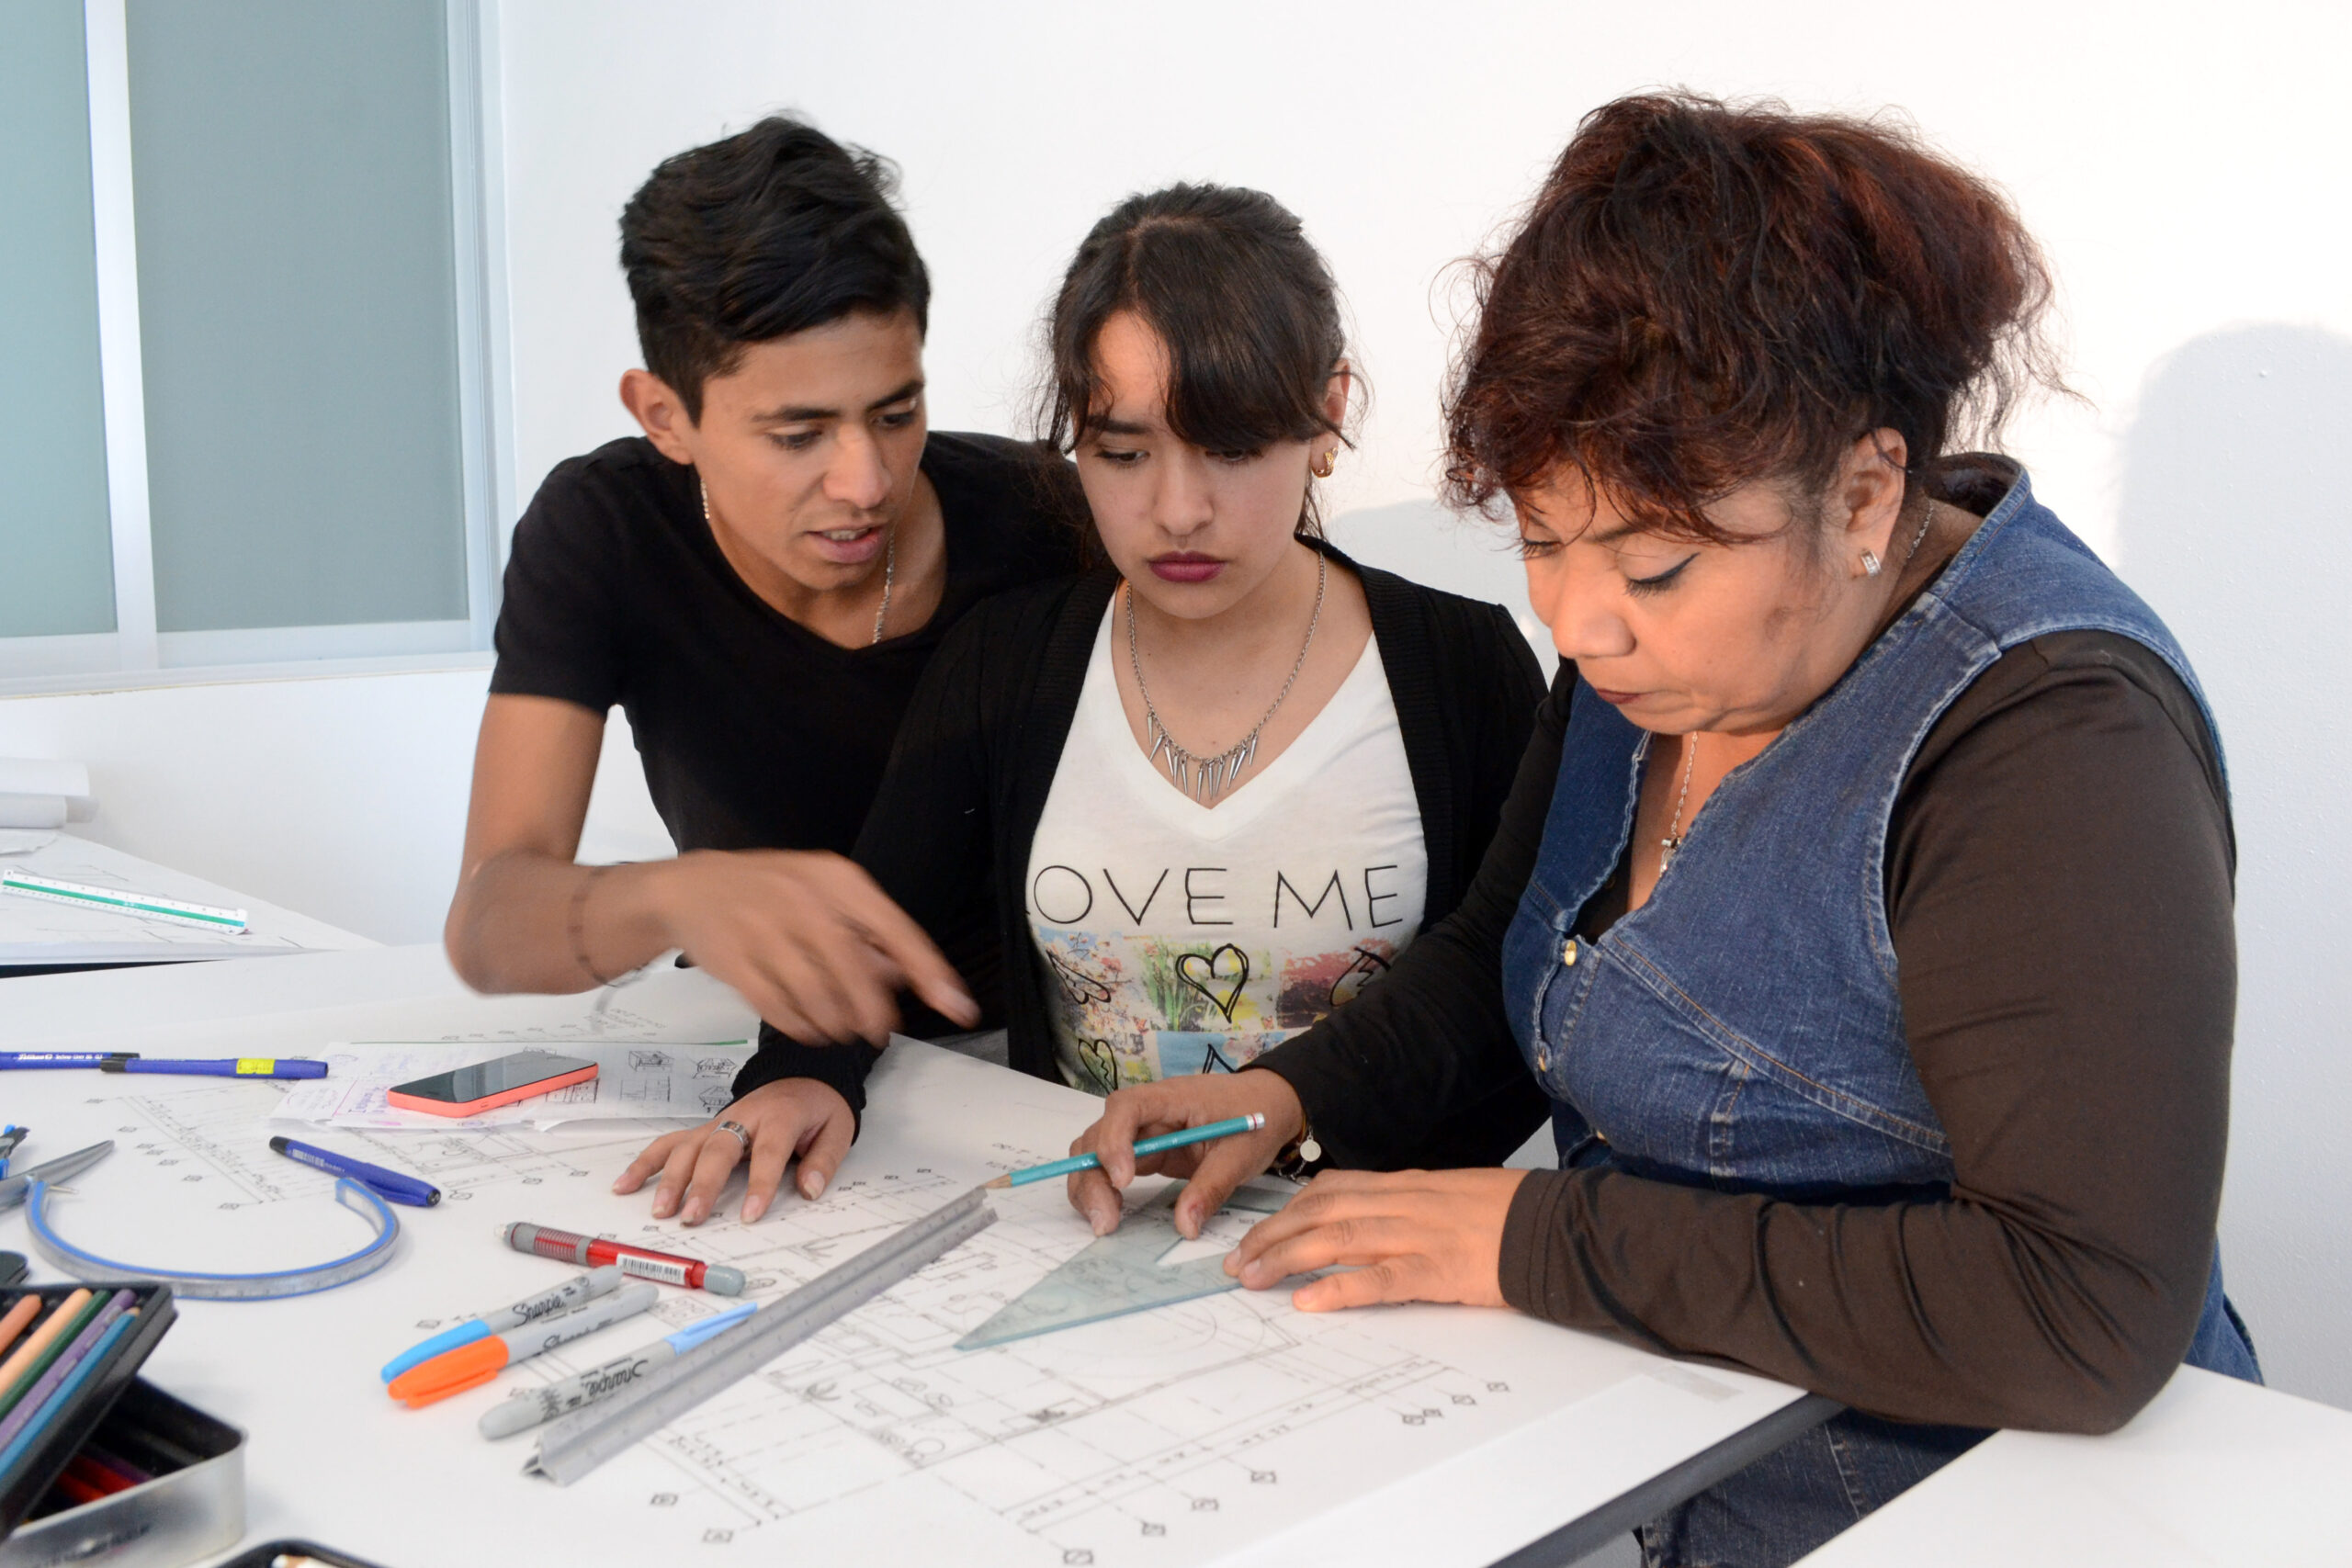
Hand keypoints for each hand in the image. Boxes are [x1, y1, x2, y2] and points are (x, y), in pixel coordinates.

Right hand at [611, 1077, 852, 1224]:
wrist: (801, 1078)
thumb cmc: (816, 1108)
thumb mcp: (837, 1128)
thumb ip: (824, 1160)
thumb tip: (809, 1189)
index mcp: (780, 1115)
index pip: (768, 1150)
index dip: (760, 1183)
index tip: (751, 1214)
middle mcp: (743, 1116)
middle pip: (718, 1148)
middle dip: (702, 1184)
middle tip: (692, 1217)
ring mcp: (718, 1122)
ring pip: (688, 1146)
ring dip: (671, 1178)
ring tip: (661, 1211)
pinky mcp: (704, 1130)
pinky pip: (670, 1143)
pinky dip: (646, 1163)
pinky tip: (625, 1185)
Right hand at [646, 849, 976, 1043]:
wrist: (688, 888)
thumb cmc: (767, 891)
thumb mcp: (821, 893)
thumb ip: (865, 932)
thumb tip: (905, 974)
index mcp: (836, 880)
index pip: (896, 930)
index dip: (930, 972)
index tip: (957, 1006)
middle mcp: (803, 901)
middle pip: (856, 972)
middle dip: (874, 1012)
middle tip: (880, 1030)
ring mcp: (765, 930)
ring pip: (818, 997)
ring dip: (838, 1024)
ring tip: (842, 1030)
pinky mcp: (734, 962)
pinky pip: (779, 1008)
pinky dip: (802, 1027)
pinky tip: (811, 1029)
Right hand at [1065, 1070, 1301, 1238]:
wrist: (1267, 1105)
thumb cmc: (1256, 1116)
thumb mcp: (1242, 1153)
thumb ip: (1212, 1186)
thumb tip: (1185, 1227)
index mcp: (1171, 1097)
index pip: (1125, 1108)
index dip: (1114, 1141)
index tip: (1123, 1181)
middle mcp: (1147, 1112)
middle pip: (1098, 1134)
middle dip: (1092, 1176)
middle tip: (1105, 1220)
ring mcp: (1143, 1132)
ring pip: (1095, 1153)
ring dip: (1089, 1186)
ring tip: (1105, 1222)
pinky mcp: (1146, 1152)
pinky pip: (1111, 1168)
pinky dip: (1102, 1190)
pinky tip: (1111, 1214)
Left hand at [1222, 1167, 1527, 1310]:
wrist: (1556, 1226)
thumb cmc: (1507, 1214)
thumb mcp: (1449, 1195)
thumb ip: (1406, 1204)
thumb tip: (1366, 1218)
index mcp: (1405, 1186)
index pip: (1330, 1189)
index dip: (1286, 1211)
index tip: (1257, 1232)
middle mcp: (1403, 1204)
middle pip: (1320, 1213)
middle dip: (1271, 1236)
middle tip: (1237, 1263)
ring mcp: (1419, 1236)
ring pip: (1337, 1239)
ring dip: (1286, 1259)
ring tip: (1253, 1279)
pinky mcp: (1439, 1271)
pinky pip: (1380, 1280)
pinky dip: (1340, 1288)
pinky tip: (1309, 1302)